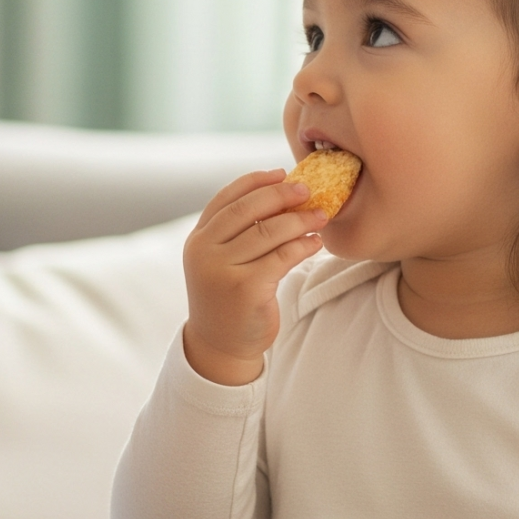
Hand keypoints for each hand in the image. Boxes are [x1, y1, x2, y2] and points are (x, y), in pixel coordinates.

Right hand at [181, 169, 324, 385]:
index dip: (255, 181)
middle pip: (247, 209)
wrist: (221, 344)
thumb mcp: (221, 260)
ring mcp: (223, 270)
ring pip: (268, 232)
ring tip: (320, 216)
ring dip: (299, 220)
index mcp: (198, 239)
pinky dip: (303, 246)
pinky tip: (315, 242)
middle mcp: (204, 251)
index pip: (226, 198)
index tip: (281, 174)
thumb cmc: (228, 297)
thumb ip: (236, 232)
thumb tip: (279, 193)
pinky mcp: (247, 289)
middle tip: (307, 190)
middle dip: (280, 195)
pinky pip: (282, 257)